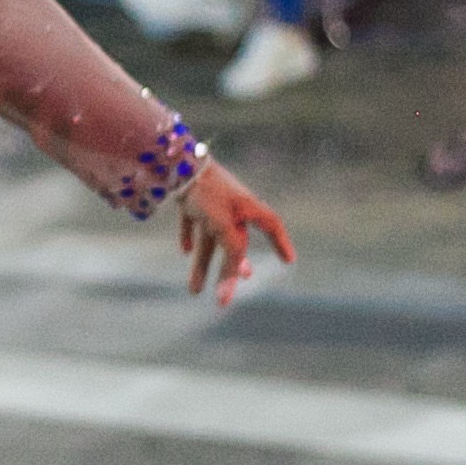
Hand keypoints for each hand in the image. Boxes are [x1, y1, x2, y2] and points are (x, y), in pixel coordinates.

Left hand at [177, 162, 296, 305]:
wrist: (177, 164)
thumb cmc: (207, 194)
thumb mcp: (224, 227)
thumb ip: (232, 254)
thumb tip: (236, 277)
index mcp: (248, 208)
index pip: (271, 226)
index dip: (281, 243)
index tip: (289, 261)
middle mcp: (233, 207)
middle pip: (234, 245)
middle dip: (228, 272)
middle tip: (223, 299)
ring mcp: (211, 203)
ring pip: (209, 241)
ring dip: (202, 265)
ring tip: (193, 291)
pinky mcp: (191, 200)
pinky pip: (193, 223)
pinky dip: (189, 236)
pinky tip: (184, 251)